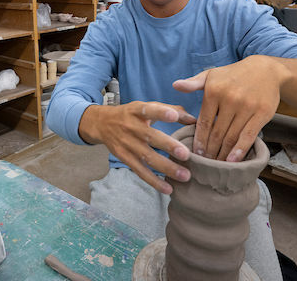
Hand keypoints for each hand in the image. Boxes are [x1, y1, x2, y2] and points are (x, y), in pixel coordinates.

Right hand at [79, 101, 196, 193]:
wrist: (102, 124)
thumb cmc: (131, 114)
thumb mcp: (145, 106)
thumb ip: (170, 110)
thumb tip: (194, 118)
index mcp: (137, 111)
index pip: (148, 110)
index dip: (160, 113)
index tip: (174, 116)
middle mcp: (131, 127)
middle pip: (150, 137)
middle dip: (168, 146)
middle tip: (186, 154)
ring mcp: (127, 144)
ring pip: (147, 157)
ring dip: (166, 168)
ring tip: (184, 176)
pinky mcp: (124, 158)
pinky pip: (140, 171)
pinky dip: (154, 181)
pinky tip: (168, 189)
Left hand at [172, 55, 281, 161]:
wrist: (265, 70)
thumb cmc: (232, 75)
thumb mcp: (211, 75)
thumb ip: (193, 83)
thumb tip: (175, 85)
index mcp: (214, 91)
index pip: (204, 122)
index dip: (199, 140)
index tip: (195, 153)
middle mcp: (230, 99)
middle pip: (217, 133)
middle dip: (210, 151)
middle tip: (205, 164)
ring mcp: (247, 107)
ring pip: (231, 136)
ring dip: (223, 154)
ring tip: (217, 166)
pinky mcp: (262, 113)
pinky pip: (248, 135)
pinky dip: (240, 150)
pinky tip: (232, 161)